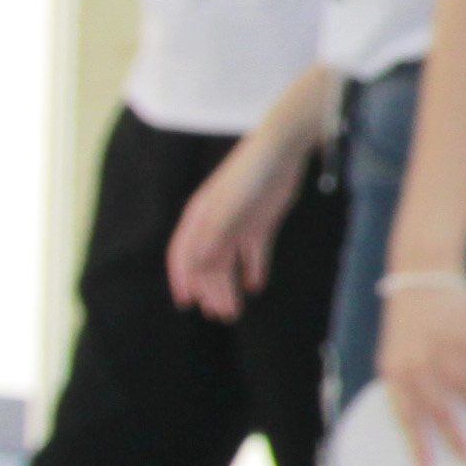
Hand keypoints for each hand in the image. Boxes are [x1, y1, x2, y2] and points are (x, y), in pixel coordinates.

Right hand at [163, 141, 296, 318]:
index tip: (185, 302)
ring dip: (230, 286)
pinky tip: (256, 286)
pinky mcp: (261, 223)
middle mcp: (216, 223)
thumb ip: (213, 234)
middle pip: (209, 263)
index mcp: (200, 217)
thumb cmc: (250, 174)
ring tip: (235, 309)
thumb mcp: (228, 206)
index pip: (184, 253)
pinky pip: (254, 253)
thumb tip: (197, 265)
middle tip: (223, 315)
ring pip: (230, 262)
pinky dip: (254, 269)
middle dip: (212, 290)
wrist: (283, 150)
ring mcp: (238, 223)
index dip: (183, 278)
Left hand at [374, 277, 465, 465]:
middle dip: (456, 438)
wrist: (422, 276)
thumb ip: (408, 384)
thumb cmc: (408, 324)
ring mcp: (444, 348)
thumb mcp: (396, 354)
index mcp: (395, 370)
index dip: (417, 445)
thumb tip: (428, 422)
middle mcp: (418, 362)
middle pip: (439, 409)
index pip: (405, 416)